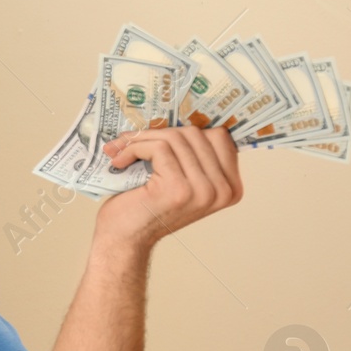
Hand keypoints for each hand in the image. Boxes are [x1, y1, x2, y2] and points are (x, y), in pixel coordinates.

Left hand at [94, 125, 243, 248]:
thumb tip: (187, 110)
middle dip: (159, 132)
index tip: (159, 137)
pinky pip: (159, 147)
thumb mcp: (180, 178)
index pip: (219, 136)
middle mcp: (223, 190)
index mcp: (230, 187)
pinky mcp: (178, 188)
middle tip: (131, 141)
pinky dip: (134, 147)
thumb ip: (192, 155)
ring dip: (142, 139)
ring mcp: (203, 190)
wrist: (123, 239)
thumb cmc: (146, 207)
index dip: (185, 131)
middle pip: (196, 133)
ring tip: (122, 150)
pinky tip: (120, 160)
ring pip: (175, 137)